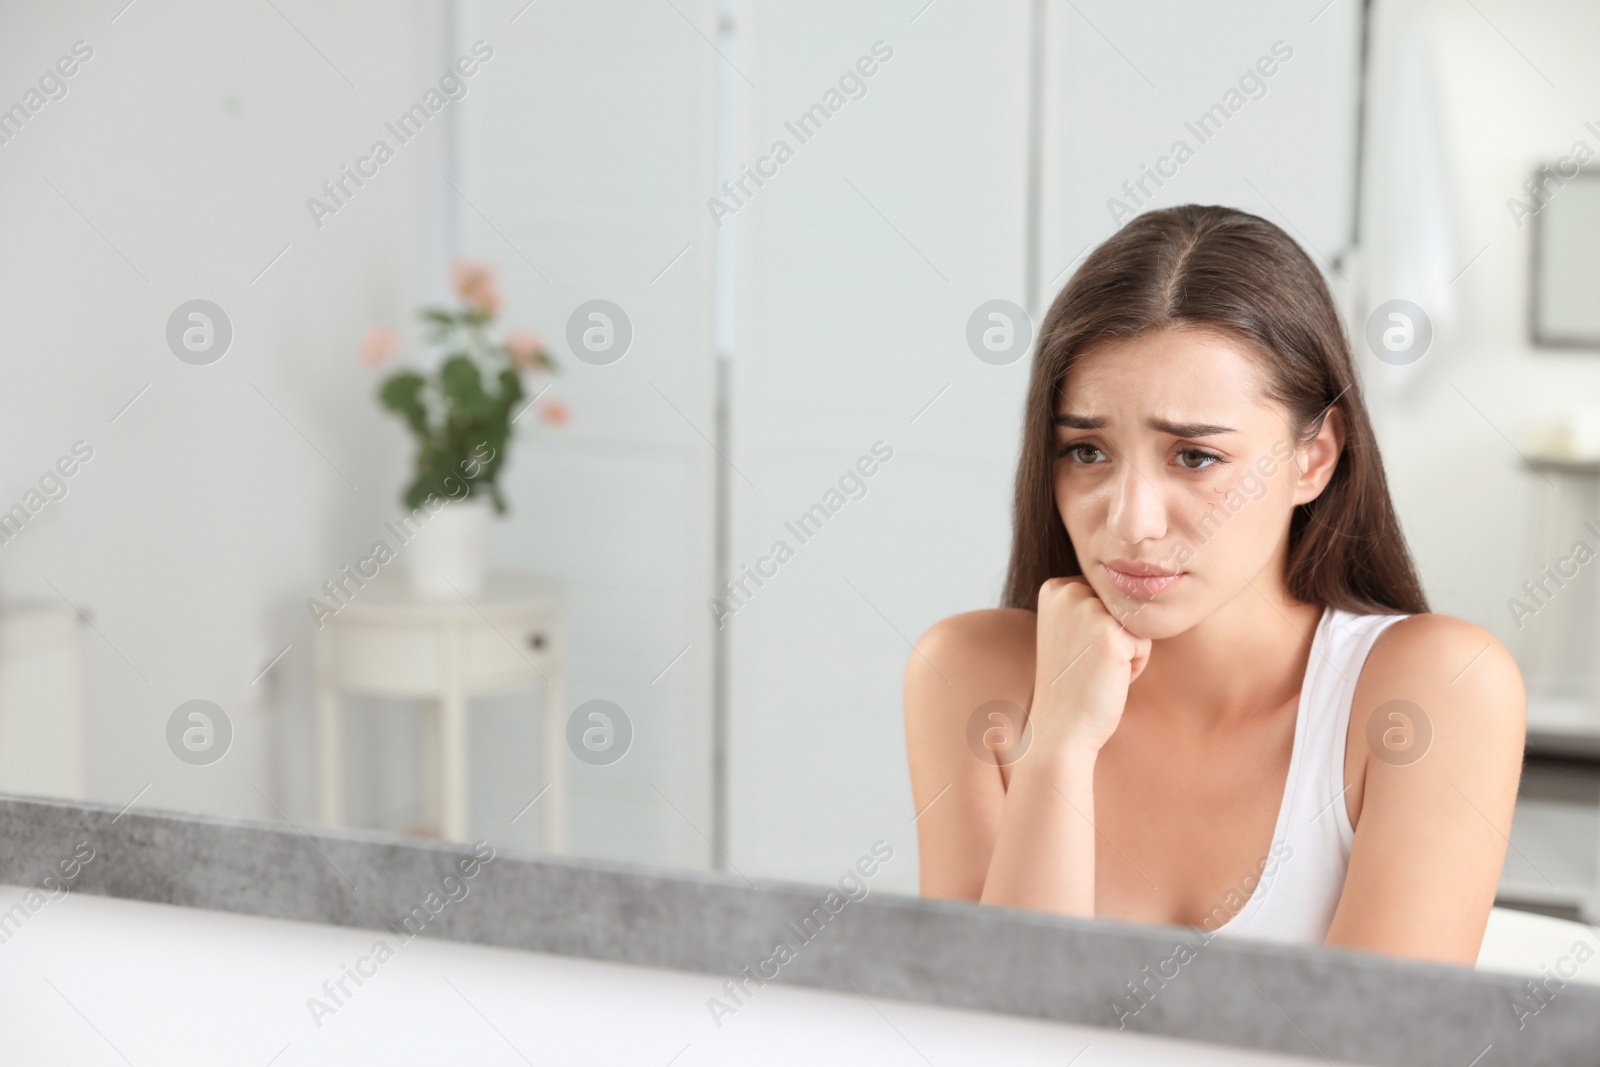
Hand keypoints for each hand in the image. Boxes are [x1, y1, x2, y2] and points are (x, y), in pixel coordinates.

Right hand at [1029, 577, 1151, 756]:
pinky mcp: (1110, 633)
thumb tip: (1139, 582)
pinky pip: (1145, 643)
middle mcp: (1068, 591)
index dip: (1102, 628)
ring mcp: (1088, 610)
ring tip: (1099, 670)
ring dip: (1128, 650)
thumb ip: (1090, 604)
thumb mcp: (1071, 630)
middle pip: (1124, 605)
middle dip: (1117, 636)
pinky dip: (1135, 665)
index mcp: (1055, 587)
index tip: (1078, 651)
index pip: (1108, 595)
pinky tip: (1108, 678)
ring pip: (1137, 622)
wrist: (1061, 726)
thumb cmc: (1072, 682)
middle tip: (1089, 663)